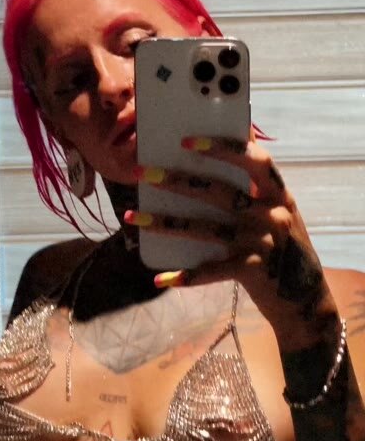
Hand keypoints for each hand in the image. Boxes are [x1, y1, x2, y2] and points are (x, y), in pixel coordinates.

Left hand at [126, 136, 338, 349]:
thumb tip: (208, 167)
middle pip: (219, 191)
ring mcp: (262, 242)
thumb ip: (254, 193)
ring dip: (166, 222)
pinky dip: (185, 276)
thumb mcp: (277, 215)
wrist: (305, 300)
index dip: (222, 147)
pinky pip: (211, 271)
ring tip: (134, 217)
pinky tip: (161, 278)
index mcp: (279, 194)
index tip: (187, 140)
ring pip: (206, 228)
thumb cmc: (283, 251)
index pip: (254, 158)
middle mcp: (272, 214)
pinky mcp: (252, 270)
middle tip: (143, 173)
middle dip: (177, 180)